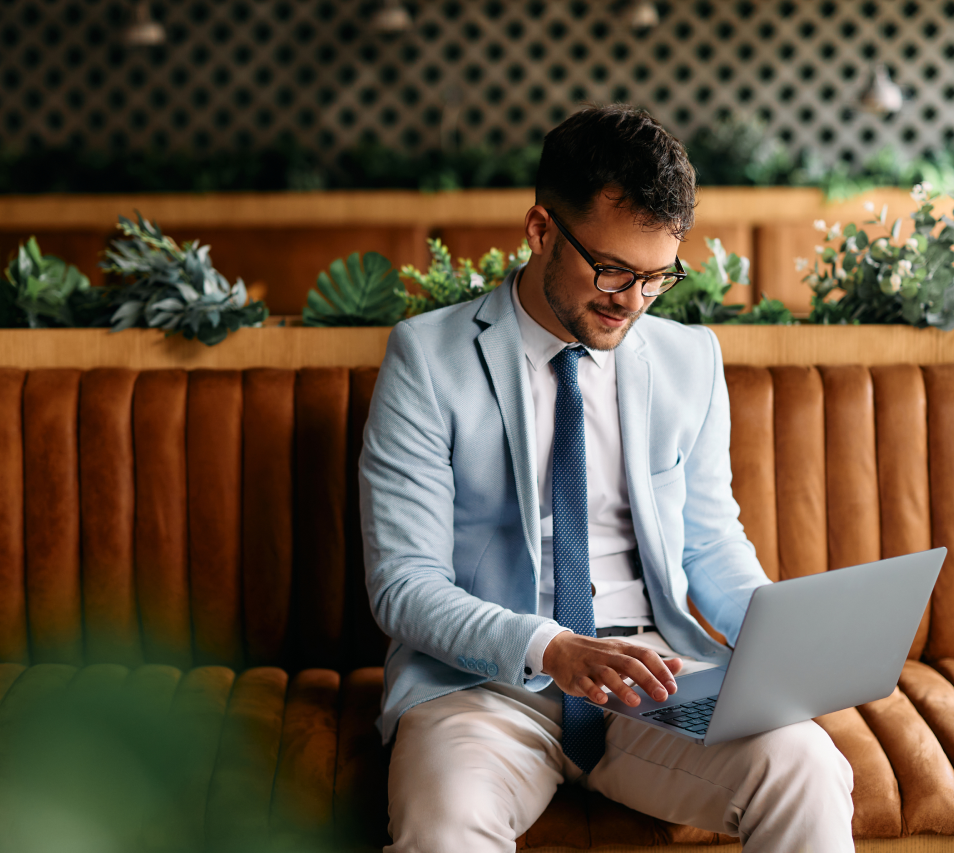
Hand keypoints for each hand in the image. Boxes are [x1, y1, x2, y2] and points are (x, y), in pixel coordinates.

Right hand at [542, 632, 682, 707]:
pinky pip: (585, 684)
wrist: (560, 649)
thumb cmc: (597, 654)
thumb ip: (651, 661)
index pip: (645, 655)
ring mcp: (591, 665)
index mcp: (622, 649)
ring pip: (608, 674)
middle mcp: (608, 655)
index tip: (672, 686)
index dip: (660, 670)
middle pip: (630, 664)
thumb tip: (678, 664)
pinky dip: (594, 692)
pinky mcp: (576, 676)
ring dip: (622, 688)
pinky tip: (603, 700)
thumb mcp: (623, 653)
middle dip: (647, 680)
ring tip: (635, 702)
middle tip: (661, 696)